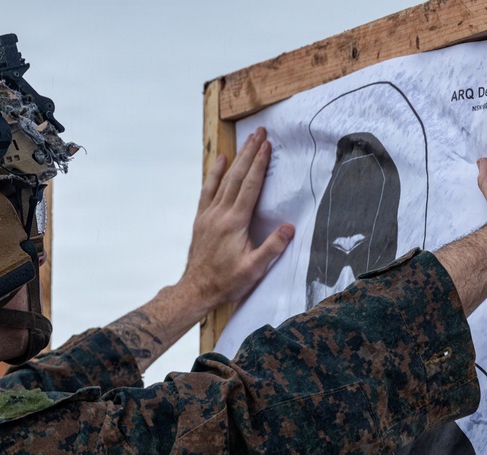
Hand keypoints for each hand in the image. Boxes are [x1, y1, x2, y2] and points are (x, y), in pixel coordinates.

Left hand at [179, 128, 294, 311]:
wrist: (196, 289)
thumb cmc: (226, 281)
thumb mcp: (254, 269)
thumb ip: (272, 248)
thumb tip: (289, 228)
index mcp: (234, 223)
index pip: (250, 186)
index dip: (259, 164)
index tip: (267, 145)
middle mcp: (220, 214)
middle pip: (237, 176)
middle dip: (249, 153)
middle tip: (259, 133)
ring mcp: (208, 215)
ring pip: (223, 180)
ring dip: (235, 159)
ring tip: (245, 141)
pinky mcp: (201, 219)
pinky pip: (207, 190)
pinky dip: (214, 174)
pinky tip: (219, 161)